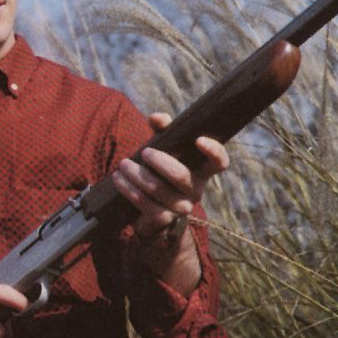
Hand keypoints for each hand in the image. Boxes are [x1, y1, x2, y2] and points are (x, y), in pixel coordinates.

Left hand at [112, 112, 229, 242]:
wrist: (151, 211)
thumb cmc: (160, 171)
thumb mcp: (164, 148)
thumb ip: (163, 129)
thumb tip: (156, 118)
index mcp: (201, 171)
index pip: (219, 163)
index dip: (214, 151)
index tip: (199, 140)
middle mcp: (195, 190)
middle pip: (180, 175)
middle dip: (159, 161)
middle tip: (145, 152)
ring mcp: (180, 207)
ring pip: (158, 189)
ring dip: (137, 174)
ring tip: (123, 164)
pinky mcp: (163, 219)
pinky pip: (145, 203)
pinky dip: (129, 188)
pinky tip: (118, 179)